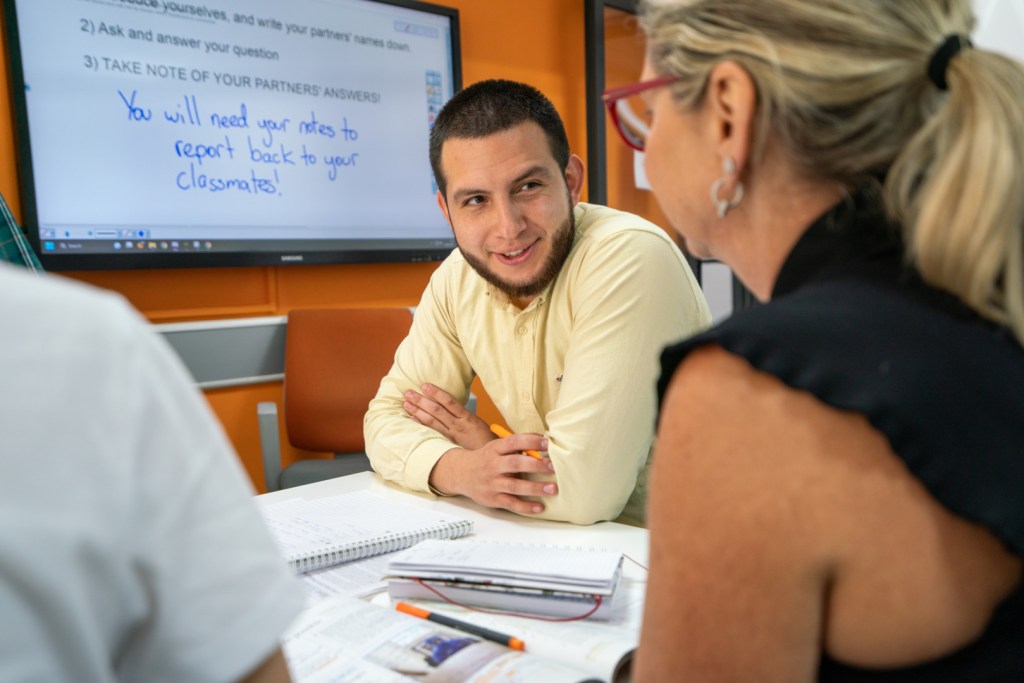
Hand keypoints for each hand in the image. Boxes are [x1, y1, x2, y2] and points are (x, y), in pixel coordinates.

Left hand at [404, 383, 492, 449]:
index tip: (425, 385)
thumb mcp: (477, 422)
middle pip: (437, 410)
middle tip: (408, 392)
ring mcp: (451, 435)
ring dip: (418, 411)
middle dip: (421, 400)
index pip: (449, 402)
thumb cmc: (483, 439)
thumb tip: (447, 403)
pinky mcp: (447, 444)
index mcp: (467, 417)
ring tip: (406, 403)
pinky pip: (432, 433)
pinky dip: (421, 425)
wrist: (488, 458)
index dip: (436, 393)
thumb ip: (463, 414)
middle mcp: (458, 425)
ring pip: (432, 421)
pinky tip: (412, 419)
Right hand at [429, 432, 556, 514]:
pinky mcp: (493, 498)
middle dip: (536, 465)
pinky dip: (525, 506)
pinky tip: (539, 507)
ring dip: (535, 488)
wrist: (461, 473)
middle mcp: (493, 465)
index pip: (514, 442)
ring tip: (552, 488)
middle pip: (515, 464)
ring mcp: (492, 483)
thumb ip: (517, 446)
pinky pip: (510, 503)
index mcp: (496, 449)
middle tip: (554, 467)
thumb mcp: (497, 447)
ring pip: (515, 486)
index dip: (531, 441)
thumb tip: (544, 443)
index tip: (548, 443)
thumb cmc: (487, 459)